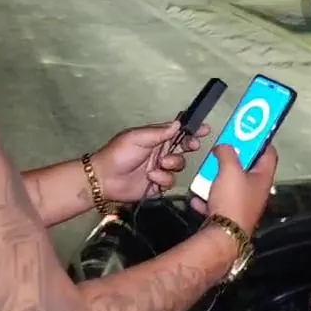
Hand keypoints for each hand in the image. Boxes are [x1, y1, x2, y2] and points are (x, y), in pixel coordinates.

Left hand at [92, 121, 210, 203]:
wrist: (105, 178)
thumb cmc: (118, 153)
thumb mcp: (137, 137)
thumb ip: (159, 132)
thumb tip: (178, 124)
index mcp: (156, 138)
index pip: (178, 132)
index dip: (192, 130)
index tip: (205, 129)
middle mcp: (161, 152)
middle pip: (184, 148)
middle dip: (189, 146)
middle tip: (191, 146)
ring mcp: (160, 169)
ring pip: (179, 166)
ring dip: (171, 164)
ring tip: (159, 164)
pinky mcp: (158, 185)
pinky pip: (170, 181)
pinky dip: (162, 179)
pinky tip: (151, 178)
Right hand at [193, 143, 277, 233]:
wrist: (223, 236)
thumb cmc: (233, 202)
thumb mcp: (230, 169)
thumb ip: (227, 153)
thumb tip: (224, 146)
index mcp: (262, 178)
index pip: (269, 153)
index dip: (259, 141)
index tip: (247, 133)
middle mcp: (255, 192)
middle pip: (247, 169)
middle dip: (232, 160)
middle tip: (222, 153)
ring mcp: (242, 204)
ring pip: (230, 185)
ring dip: (216, 179)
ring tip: (207, 175)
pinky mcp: (229, 216)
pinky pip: (217, 202)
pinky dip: (207, 198)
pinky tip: (199, 197)